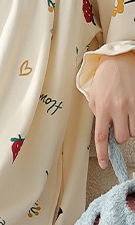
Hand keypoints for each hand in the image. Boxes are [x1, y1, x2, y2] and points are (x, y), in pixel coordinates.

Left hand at [88, 52, 134, 166]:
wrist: (119, 61)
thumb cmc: (105, 78)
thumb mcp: (94, 97)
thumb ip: (98, 114)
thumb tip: (105, 129)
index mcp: (102, 108)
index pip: (102, 137)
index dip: (103, 153)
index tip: (104, 164)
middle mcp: (118, 108)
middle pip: (123, 137)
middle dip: (120, 136)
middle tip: (118, 126)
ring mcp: (132, 105)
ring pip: (134, 131)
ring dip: (130, 128)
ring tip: (125, 116)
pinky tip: (132, 113)